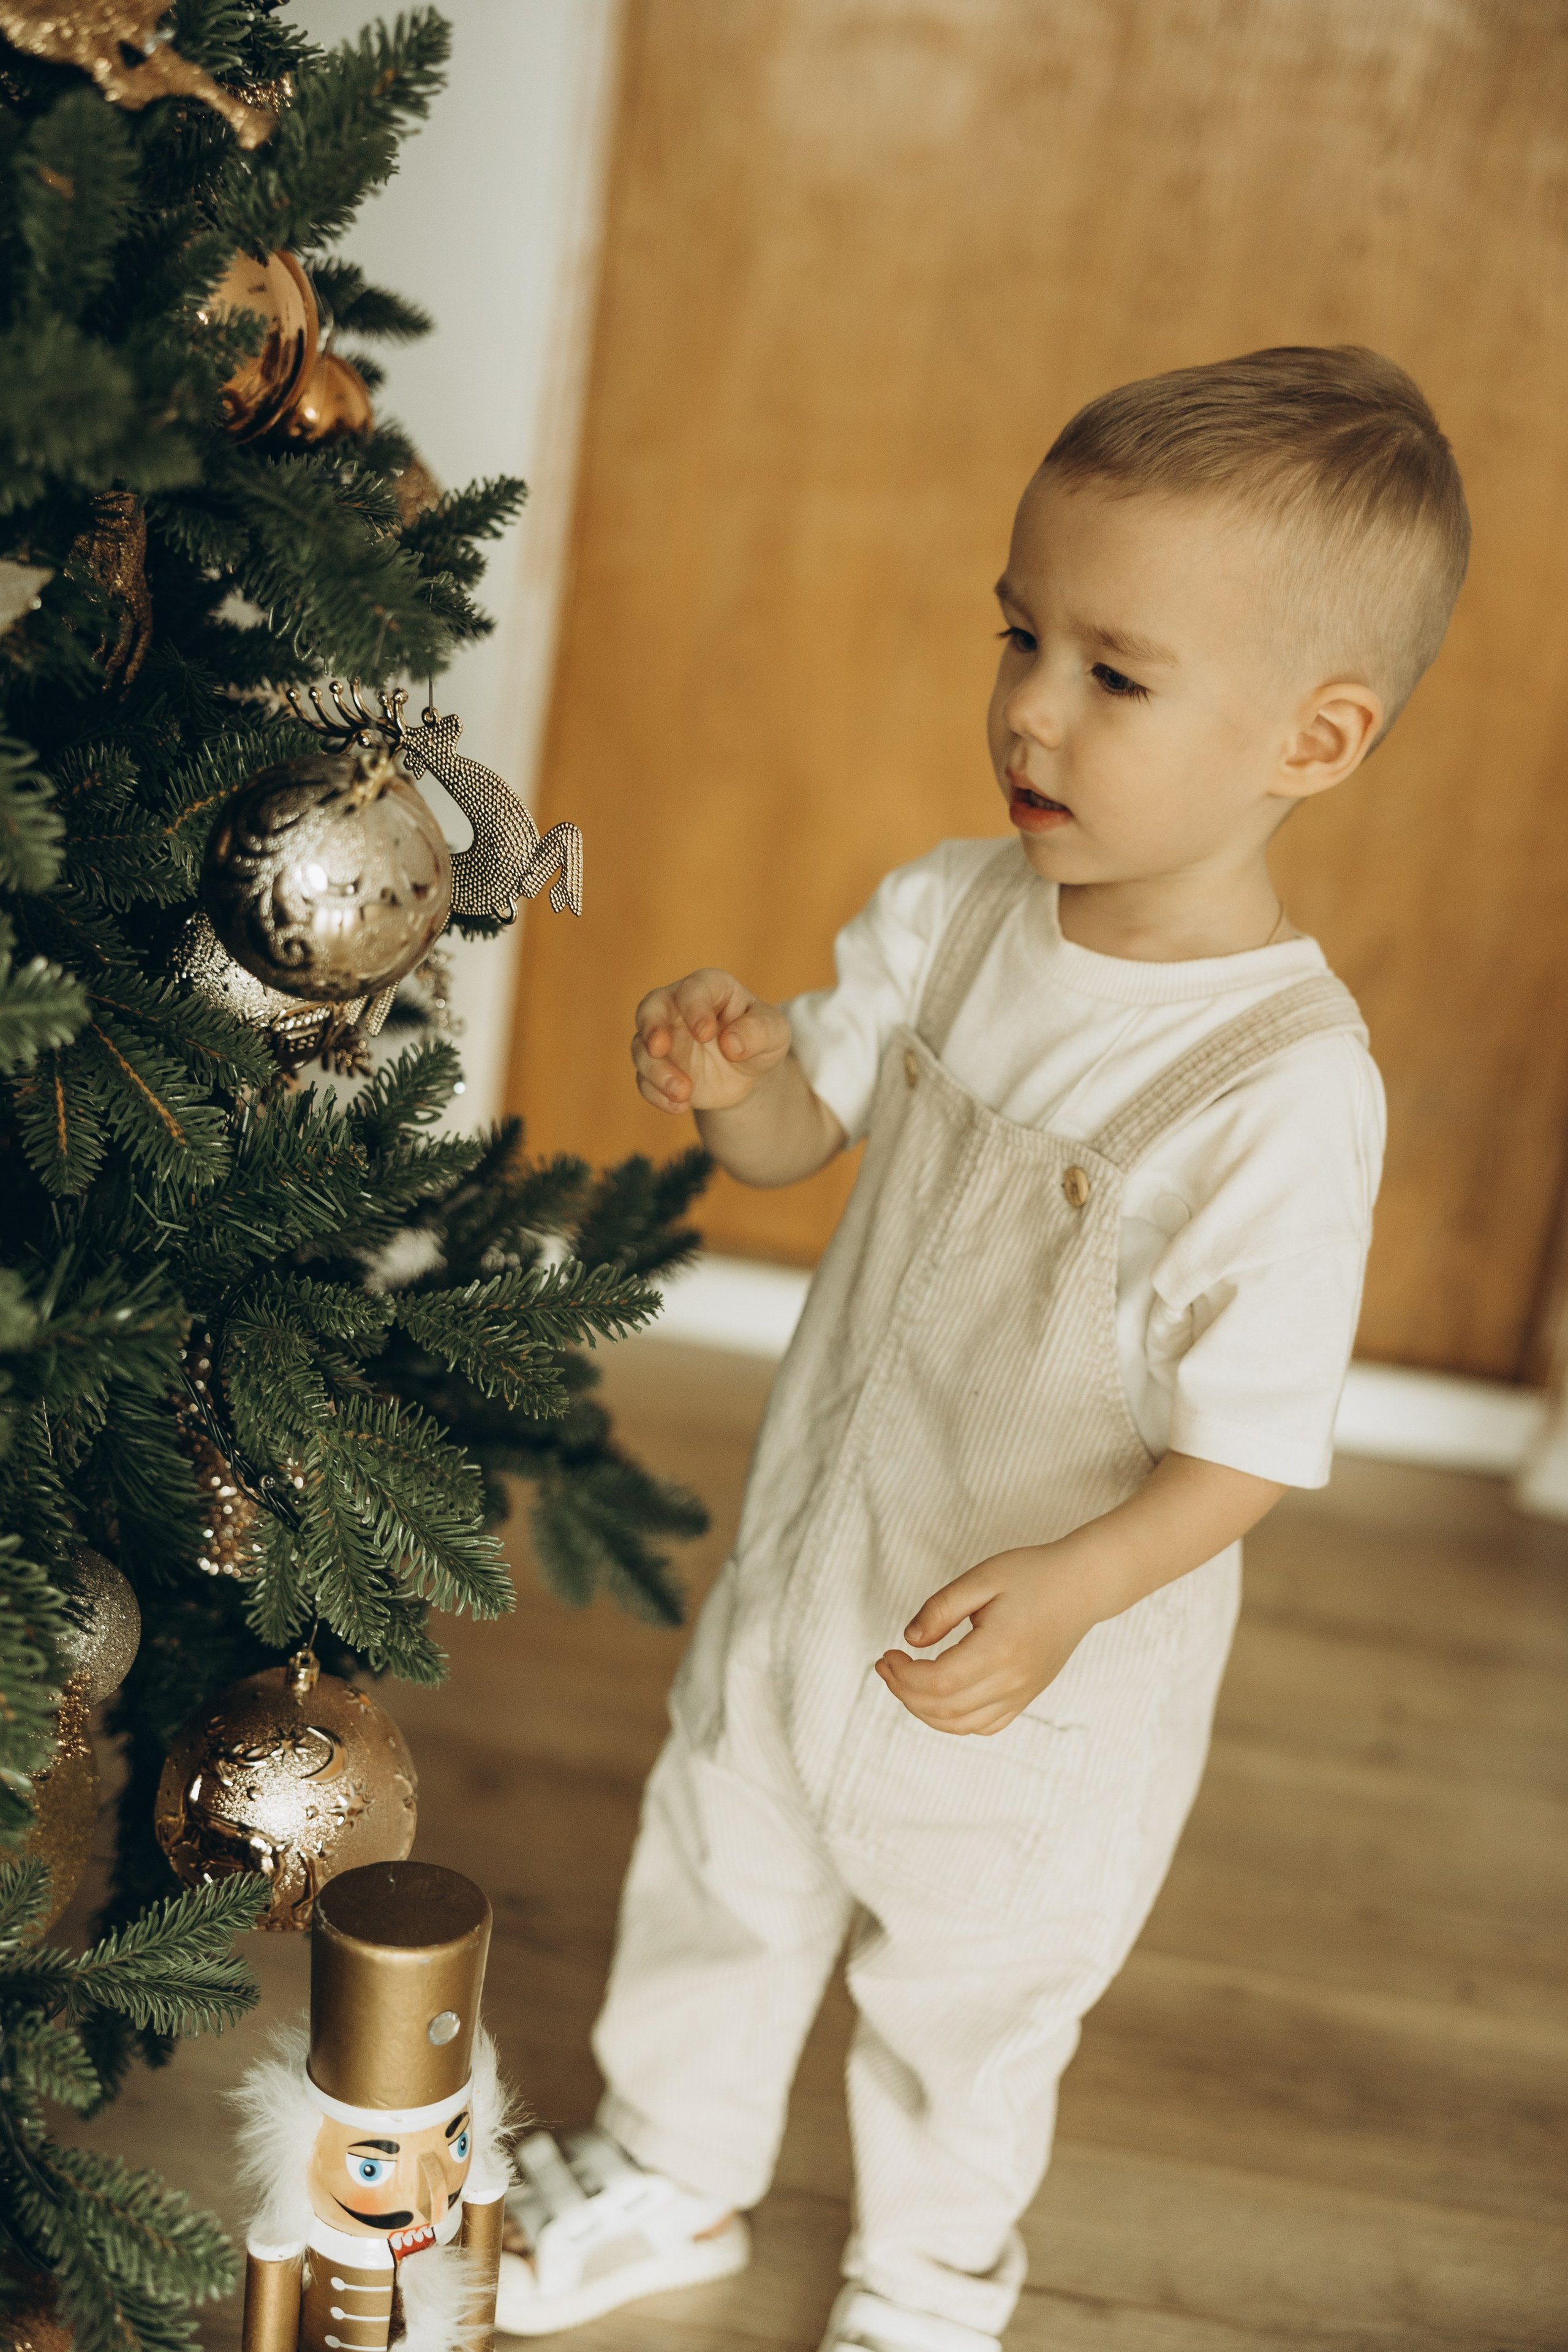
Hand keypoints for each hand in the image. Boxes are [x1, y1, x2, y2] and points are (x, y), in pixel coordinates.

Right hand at [632, 970, 791, 1114]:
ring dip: (657, 1071)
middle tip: (658, 1048)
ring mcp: (664, 1038)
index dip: (695, 1008)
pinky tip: (679, 1106)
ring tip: (683, 1093)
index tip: (706, 1034)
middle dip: (651, 1027)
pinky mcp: (658, 1068)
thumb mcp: (775, 1033)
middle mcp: (678, 1008)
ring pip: (642, 1048)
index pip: (694, 989)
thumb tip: (730, 1044)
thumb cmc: (761, 1040)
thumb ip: (759, 1032)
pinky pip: (644, 1080)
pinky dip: (657, 1094)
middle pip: (651, 1007)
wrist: (748, 1074)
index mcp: (710, 989)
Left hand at [875, 1545, 1098, 1735]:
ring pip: (961, 1724)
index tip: (887, 1655)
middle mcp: (1012, 1680)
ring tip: (905, 1682)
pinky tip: (938, 1697)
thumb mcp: (981, 1578)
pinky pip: (984, 1725)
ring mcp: (1022, 1693)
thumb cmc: (1032, 1575)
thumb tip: (909, 1640)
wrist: (1082, 1586)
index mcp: (999, 1649)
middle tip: (887, 1666)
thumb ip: (941, 1609)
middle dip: (904, 1692)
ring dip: (924, 1710)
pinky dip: (953, 1720)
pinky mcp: (1026, 1696)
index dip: (903, 1675)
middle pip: (943, 1708)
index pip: (937, 1682)